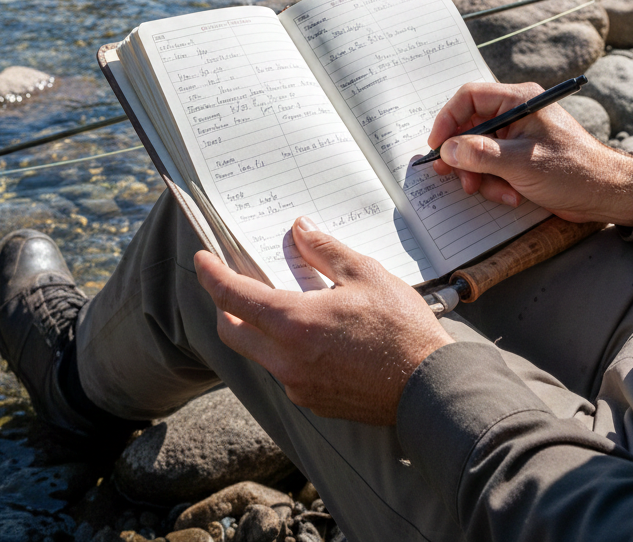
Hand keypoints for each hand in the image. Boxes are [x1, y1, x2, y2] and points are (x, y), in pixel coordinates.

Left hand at [194, 216, 451, 424]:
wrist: (430, 389)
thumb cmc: (401, 329)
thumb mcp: (365, 274)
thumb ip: (325, 250)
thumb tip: (300, 229)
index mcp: (294, 324)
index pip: (233, 296)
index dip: (211, 275)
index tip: (201, 259)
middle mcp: (286, 360)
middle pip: (232, 331)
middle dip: (224, 304)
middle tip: (230, 281)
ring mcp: (298, 386)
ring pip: (257, 353)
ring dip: (255, 327)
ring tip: (276, 302)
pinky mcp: (313, 402)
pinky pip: (282, 370)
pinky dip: (281, 348)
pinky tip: (306, 333)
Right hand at [427, 81, 632, 225]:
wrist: (608, 195)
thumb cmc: (573, 171)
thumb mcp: (521, 163)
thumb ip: (480, 154)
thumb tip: (447, 149)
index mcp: (519, 101)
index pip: (469, 98)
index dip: (448, 119)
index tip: (438, 145)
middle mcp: (517, 114)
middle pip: (470, 127)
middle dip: (464, 156)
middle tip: (456, 176)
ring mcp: (518, 136)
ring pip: (479, 151)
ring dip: (481, 176)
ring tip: (497, 193)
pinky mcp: (521, 157)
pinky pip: (493, 166)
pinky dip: (495, 183)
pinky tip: (512, 196)